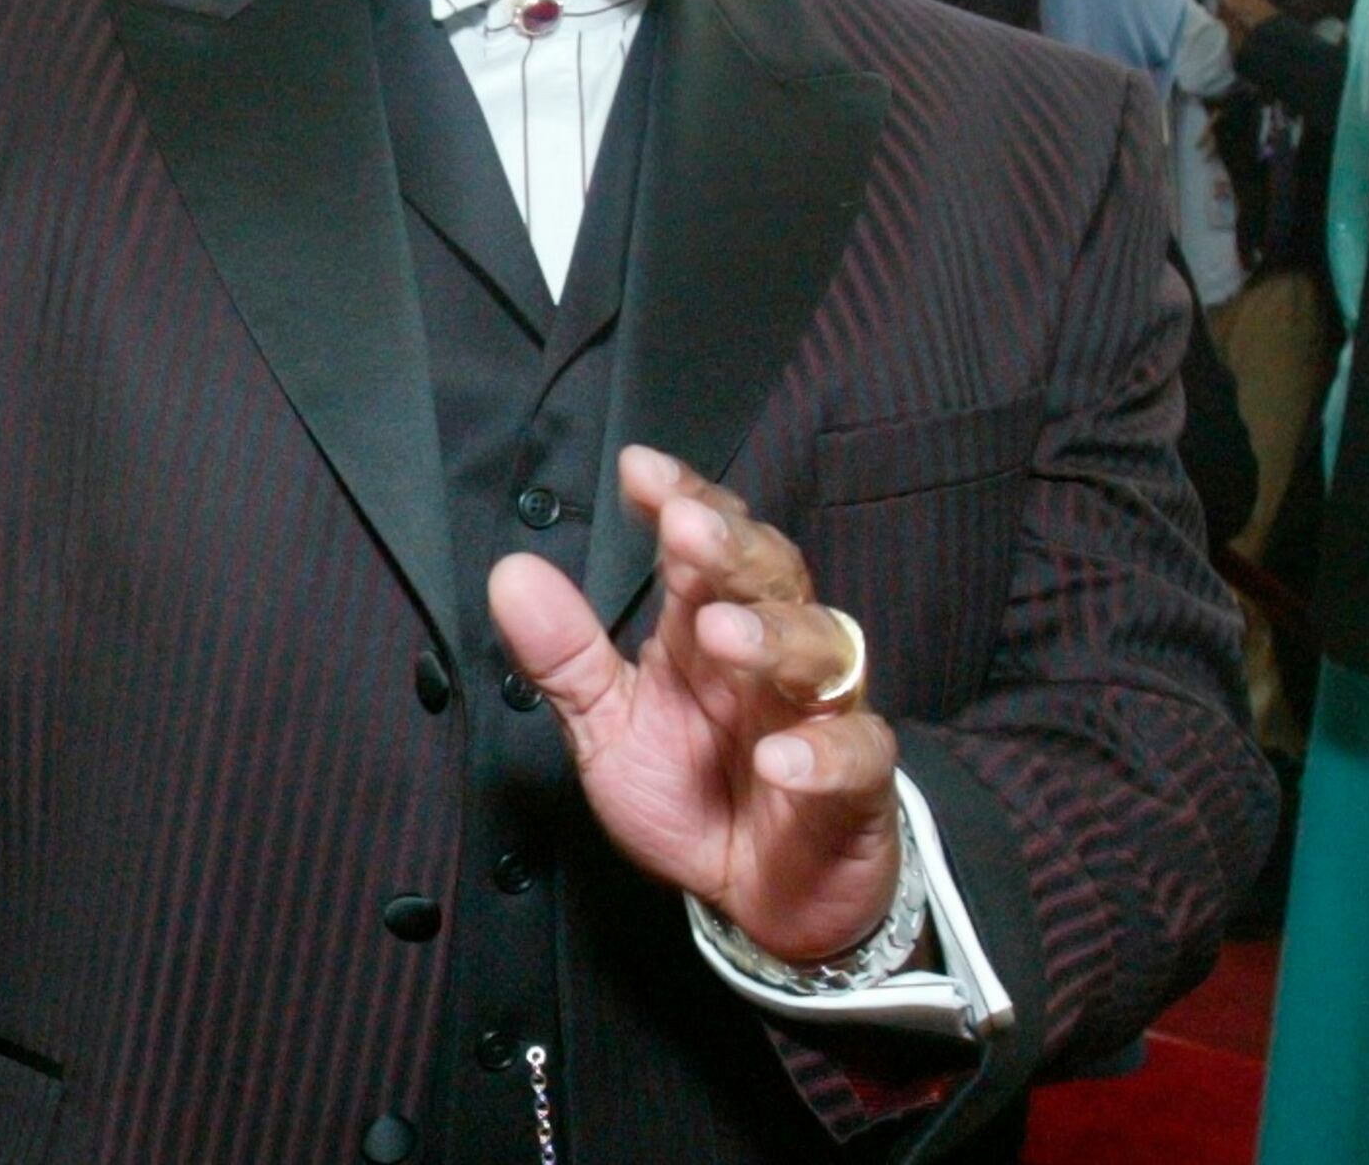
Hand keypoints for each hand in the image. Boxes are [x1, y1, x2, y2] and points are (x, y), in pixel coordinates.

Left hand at [488, 445, 900, 963]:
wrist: (763, 899)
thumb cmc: (692, 797)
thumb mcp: (609, 728)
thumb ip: (564, 656)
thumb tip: (510, 573)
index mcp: (705, 632)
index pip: (704, 546)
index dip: (681, 500)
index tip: (640, 470)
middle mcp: (770, 657)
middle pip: (771, 577)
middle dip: (731, 547)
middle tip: (685, 528)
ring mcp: (821, 714)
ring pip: (822, 650)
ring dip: (773, 636)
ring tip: (722, 636)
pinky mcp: (858, 786)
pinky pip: (857, 756)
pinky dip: (822, 754)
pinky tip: (779, 760)